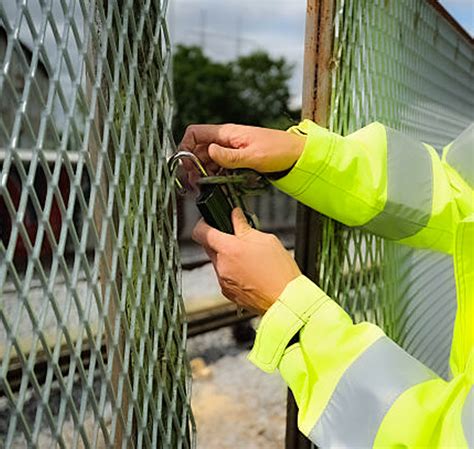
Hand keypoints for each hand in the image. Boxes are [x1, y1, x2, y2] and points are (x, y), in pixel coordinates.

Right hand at [178, 123, 305, 177]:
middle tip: (192, 183)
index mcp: (227, 133)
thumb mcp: (253, 155)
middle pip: (198, 149)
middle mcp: (226, 140)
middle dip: (192, 165)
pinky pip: (219, 166)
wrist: (296, 155)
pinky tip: (215, 185)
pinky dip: (214, 176)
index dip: (185, 147)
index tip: (185, 165)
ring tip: (201, 187)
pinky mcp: (237, 159)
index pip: (195, 133)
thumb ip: (230, 156)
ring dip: (202, 173)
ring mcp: (231, 150)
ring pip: (207, 159)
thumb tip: (209, 152)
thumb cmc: (279, 150)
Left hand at [192, 208, 300, 314]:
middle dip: (221, 241)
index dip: (203, 224)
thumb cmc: (280, 272)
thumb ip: (244, 226)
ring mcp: (224, 282)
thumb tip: (235, 216)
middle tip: (239, 239)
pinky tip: (250, 272)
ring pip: (218, 262)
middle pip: (209, 247)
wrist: (286, 300)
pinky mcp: (228, 293)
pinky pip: (224, 277)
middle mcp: (222, 266)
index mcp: (229, 249)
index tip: (210, 222)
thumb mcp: (266, 240)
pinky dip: (233, 272)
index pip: (201, 232)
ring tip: (249, 259)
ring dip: (228, 257)